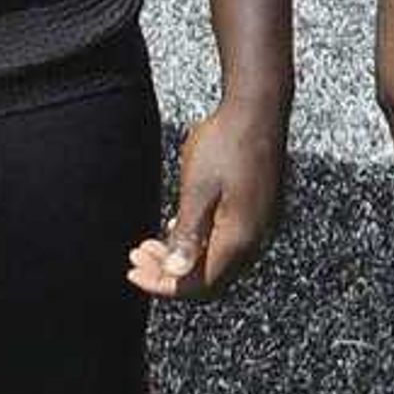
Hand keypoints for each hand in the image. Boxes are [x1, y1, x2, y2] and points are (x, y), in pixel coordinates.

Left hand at [132, 95, 286, 301]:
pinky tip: (176, 226)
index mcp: (239, 238)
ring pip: (216, 260)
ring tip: (147, 244)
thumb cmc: (226, 143)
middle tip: (135, 258)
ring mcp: (260, 226)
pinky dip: (198, 242)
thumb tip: (175, 274)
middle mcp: (255, 239)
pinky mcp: (258, 211)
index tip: (133, 274)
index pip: (199, 284)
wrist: (258, 108)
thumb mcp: (197, 189)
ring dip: (181, 257)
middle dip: (168, 273)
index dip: (163, 286)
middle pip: (208, 277)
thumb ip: (188, 235)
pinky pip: (226, 242)